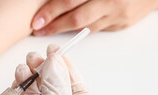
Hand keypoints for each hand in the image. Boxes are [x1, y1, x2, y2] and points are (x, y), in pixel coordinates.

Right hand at [0, 46, 96, 94]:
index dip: (66, 72)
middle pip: (53, 93)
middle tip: (33, 60)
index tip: (56, 55)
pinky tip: (14, 86)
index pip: (76, 92)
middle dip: (44, 75)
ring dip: (28, 83)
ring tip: (22, 70)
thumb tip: (55, 62)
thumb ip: (57, 89)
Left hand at [32, 0, 157, 34]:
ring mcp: (118, 16)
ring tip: (48, 30)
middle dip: (54, 26)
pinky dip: (82, 27)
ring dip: (65, 29)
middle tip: (37, 30)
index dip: (52, 10)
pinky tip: (69, 26)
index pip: (72, 0)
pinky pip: (97, 28)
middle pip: (77, 18)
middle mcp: (112, 2)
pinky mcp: (121, 25)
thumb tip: (57, 1)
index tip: (37, 20)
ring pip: (86, 27)